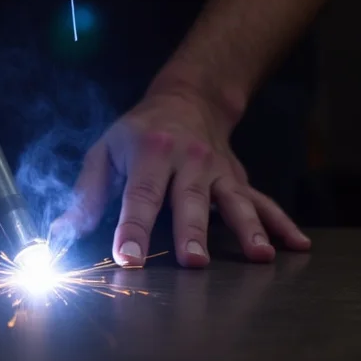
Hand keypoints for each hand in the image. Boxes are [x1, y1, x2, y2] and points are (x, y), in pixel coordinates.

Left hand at [51, 85, 310, 266]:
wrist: (190, 98)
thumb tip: (62, 235)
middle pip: (190, 201)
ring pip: (234, 203)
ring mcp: (218, 172)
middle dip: (192, 233)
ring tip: (259, 257)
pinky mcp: (239, 181)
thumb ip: (86, 194)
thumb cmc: (139, 131)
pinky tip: (297, 245)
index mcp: (151, 152)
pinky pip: (264, 203)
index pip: (140, 196)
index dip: (133, 228)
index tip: (128, 258)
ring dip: (247, 230)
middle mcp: (188, 161)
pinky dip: (282, 224)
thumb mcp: (104, 151)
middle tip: (193, 262)